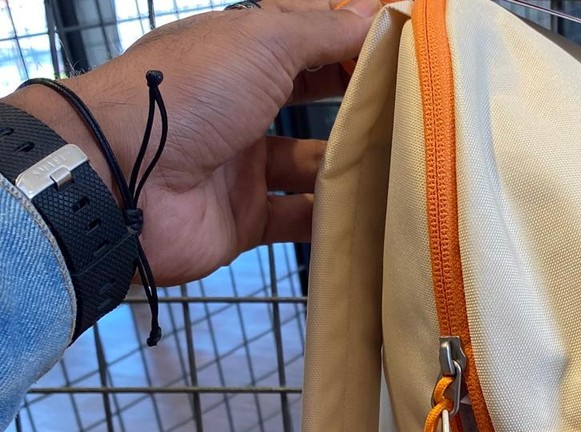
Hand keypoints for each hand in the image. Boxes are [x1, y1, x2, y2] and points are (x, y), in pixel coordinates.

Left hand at [3, 0, 378, 284]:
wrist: (124, 181)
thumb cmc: (185, 96)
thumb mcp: (261, 42)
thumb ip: (322, 31)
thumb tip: (375, 13)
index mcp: (238, 54)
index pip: (307, 40)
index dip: (353, 39)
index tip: (406, 47)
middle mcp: (241, 107)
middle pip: (314, 104)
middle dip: (359, 106)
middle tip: (413, 111)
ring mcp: (242, 166)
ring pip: (311, 165)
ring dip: (351, 167)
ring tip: (401, 166)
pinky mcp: (244, 219)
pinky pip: (297, 218)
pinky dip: (329, 219)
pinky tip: (368, 215)